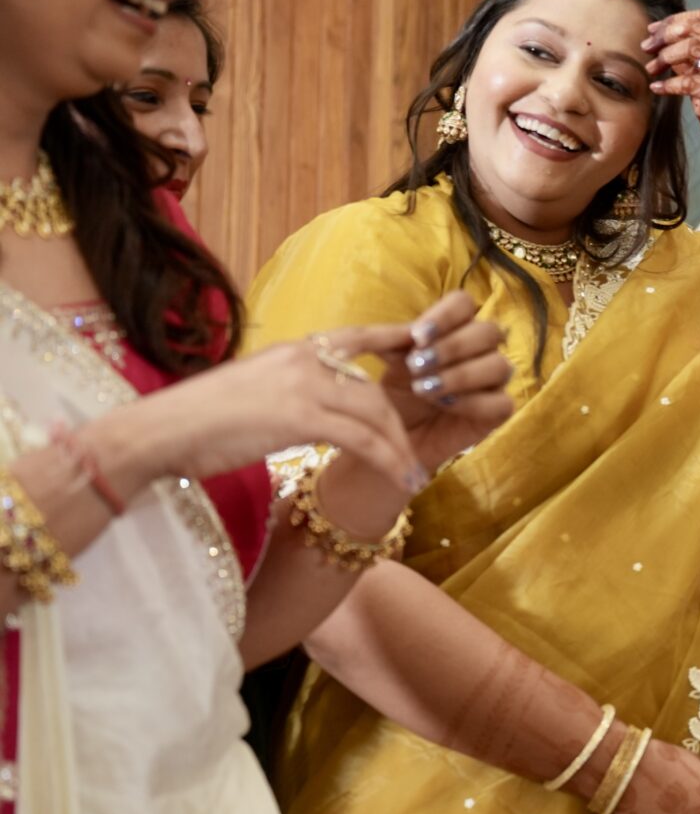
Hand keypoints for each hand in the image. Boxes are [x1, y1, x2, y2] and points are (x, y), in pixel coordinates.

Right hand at [92, 325, 429, 499]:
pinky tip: (400, 478)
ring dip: (400, 446)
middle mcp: (304, 360)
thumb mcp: (251, 387)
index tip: (426, 347)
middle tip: (417, 448)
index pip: (359, 335)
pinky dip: (388, 460)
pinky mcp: (300, 418)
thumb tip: (311, 403)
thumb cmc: (197, 419)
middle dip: (401, 422)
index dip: (397, 339)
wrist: (158, 432)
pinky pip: (362, 439)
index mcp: (293, 349)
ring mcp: (303, 387)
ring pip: (375, 413)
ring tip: (413, 472)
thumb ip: (289, 387)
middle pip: (375, 387)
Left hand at [377, 291, 514, 474]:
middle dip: (452, 347)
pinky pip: (501, 402)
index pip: (464, 304)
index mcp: (454, 329)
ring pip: (500, 366)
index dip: (445, 316)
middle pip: (489, 331)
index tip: (417, 337)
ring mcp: (493, 381)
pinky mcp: (498, 412)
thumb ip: (390, 341)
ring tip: (424, 389)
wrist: (392, 439)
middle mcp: (480, 351)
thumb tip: (397, 330)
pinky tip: (444, 406)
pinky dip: (472, 402)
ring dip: (460, 375)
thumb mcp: (384, 365)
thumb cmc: (393, 396)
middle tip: (416, 366)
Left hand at [644, 11, 699, 183]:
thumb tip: (661, 38)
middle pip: (697, 28)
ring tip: (652, 68)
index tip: (652, 31)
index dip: (674, 20)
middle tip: (647, 47)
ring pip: (693, 47)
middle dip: (665, 35)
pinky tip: (657, 89)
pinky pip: (690, 81)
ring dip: (665, 56)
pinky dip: (669, 84)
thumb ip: (691, 57)